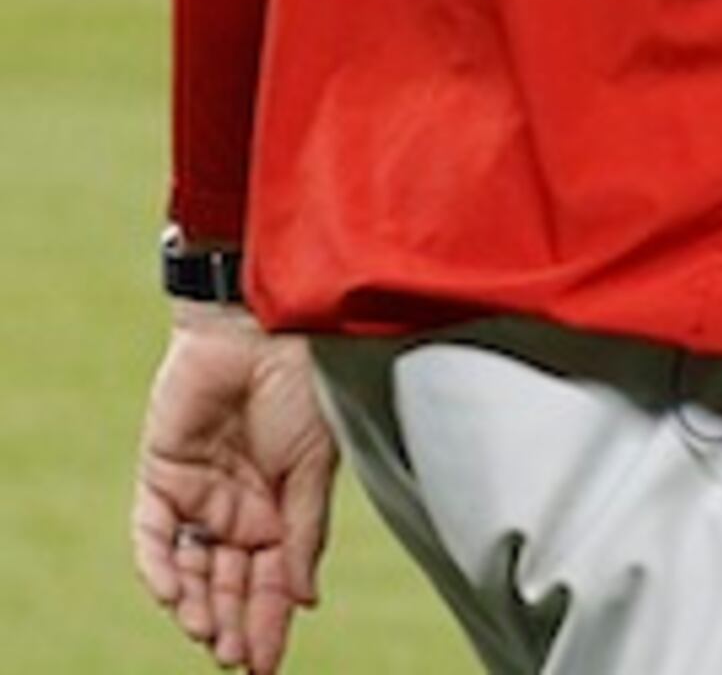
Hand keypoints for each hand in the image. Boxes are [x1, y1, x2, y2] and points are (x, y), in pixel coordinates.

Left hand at [135, 306, 336, 673]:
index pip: (271, 583)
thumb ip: (304, 534)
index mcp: (282, 511)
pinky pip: (153, 534)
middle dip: (233, 624)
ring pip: (190, 568)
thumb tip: (305, 600)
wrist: (264, 332)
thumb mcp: (316, 469)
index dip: (270, 624)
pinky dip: (160, 566)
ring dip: (197, 605)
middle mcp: (238, 510)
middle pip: (228, 584)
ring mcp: (198, 495)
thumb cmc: (305, 390)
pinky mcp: (161, 475)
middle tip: (237, 661)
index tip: (267, 666)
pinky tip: (175, 597)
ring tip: (208, 637)